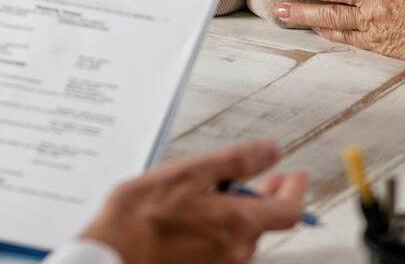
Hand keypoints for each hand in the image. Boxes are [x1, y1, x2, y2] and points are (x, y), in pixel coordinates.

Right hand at [80, 139, 306, 263]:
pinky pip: (221, 249)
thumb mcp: (188, 173)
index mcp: (237, 224)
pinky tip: (196, 216)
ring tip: (215, 194)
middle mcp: (235, 252)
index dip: (296, 190)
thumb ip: (235, 162)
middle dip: (266, 197)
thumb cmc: (139, 217)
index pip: (289, 211)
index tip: (295, 176)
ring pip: (241, 235)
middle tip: (265, 180)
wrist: (109, 257)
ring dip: (237, 213)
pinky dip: (218, 229)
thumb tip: (270, 151)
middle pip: (265, 223)